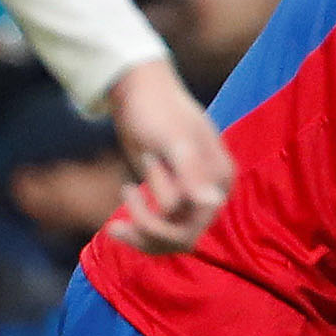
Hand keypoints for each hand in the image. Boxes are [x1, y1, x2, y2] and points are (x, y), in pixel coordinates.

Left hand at [103, 60, 233, 252]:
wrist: (139, 94)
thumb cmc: (158, 110)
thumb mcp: (174, 139)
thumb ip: (192, 171)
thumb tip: (214, 203)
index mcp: (220, 177)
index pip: (195, 224)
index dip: (161, 217)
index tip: (140, 174)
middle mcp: (211, 191)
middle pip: (182, 238)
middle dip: (149, 228)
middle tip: (123, 203)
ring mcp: (192, 197)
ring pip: (170, 241)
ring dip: (142, 234)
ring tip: (115, 225)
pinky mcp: (172, 198)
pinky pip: (160, 232)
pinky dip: (138, 232)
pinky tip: (117, 225)